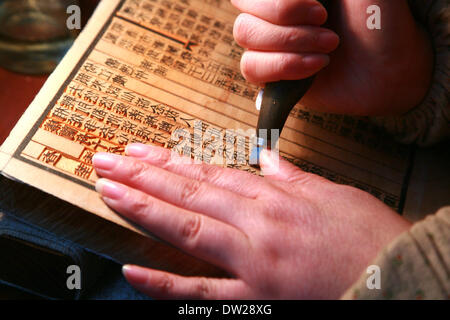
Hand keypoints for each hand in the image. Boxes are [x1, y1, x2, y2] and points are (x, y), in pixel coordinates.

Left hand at [92, 144, 410, 298]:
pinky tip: (132, 270)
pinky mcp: (259, 299)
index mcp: (277, 198)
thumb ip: (296, 177)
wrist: (403, 279)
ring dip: (145, 209)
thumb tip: (269, 160)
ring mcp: (254, 263)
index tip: (141, 151)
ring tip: (108, 192)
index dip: (171, 161)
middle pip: (191, 193)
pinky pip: (204, 294)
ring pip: (189, 229)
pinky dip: (166, 283)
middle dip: (144, 176)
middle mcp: (258, 225)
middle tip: (106, 161)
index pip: (210, 173)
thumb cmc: (373, 239)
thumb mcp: (337, 195)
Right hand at [232, 0, 432, 115]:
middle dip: (286, 17)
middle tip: (326, 24)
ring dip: (289, 43)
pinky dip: (282, 66)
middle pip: (245, 9)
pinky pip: (250, 68)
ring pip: (245, 35)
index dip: (280, 0)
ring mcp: (272, 44)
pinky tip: (314, 67)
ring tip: (328, 50)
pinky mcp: (273, 75)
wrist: (393, 69)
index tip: (320, 6)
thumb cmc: (381, 20)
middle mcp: (276, 14)